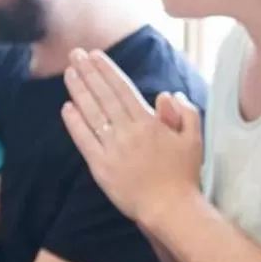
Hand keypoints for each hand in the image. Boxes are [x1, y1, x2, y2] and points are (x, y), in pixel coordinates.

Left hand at [60, 50, 202, 229]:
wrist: (170, 207)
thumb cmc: (183, 174)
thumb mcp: (193, 139)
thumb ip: (185, 113)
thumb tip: (168, 95)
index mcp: (150, 122)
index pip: (123, 89)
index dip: (107, 70)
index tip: (95, 55)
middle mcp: (128, 131)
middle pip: (104, 96)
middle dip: (89, 72)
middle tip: (74, 54)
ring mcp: (112, 148)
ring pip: (92, 113)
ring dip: (79, 91)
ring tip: (68, 73)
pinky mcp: (100, 166)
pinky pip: (84, 140)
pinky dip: (75, 123)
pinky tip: (67, 107)